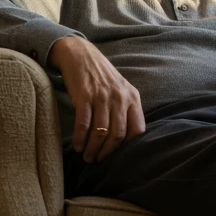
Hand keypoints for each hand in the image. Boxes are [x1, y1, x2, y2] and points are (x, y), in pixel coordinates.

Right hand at [50, 36, 145, 161]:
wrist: (80, 54)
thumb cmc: (101, 76)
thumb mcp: (120, 89)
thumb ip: (125, 109)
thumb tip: (125, 138)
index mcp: (132, 98)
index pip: (138, 129)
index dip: (128, 147)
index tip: (117, 155)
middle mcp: (120, 98)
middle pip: (118, 135)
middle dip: (107, 152)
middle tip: (98, 160)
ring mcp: (102, 97)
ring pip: (101, 132)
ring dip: (93, 148)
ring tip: (87, 156)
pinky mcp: (84, 96)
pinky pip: (84, 124)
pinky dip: (81, 138)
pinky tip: (78, 145)